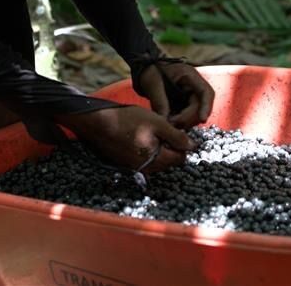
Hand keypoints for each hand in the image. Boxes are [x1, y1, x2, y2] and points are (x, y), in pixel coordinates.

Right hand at [55, 106, 197, 172]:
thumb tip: (193, 146)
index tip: (175, 131)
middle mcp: (146, 170)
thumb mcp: (158, 123)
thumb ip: (177, 136)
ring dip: (159, 149)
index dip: (182, 144)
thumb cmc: (128, 120)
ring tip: (149, 132)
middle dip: (170, 147)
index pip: (180, 158)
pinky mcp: (126, 165)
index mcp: (156, 160)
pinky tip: (139, 137)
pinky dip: (146, 151)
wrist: (98, 123)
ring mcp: (135, 169)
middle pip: (169, 161)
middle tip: (162, 130)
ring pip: (157, 161)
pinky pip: (144, 160)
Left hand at [139, 62, 214, 128]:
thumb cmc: (151, 72)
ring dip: (185, 121)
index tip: (202, 119)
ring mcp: (191, 95)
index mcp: (190, 76)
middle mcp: (194, 86)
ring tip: (169, 123)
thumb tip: (165, 120)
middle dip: (189, 117)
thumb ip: (160, 101)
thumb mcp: (153, 84)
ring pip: (196, 113)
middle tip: (173, 124)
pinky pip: (188, 115)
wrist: (146, 72)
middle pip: (201, 105)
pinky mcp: (185, 103)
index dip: (206, 106)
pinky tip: (170, 122)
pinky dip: (181, 121)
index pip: (205, 92)